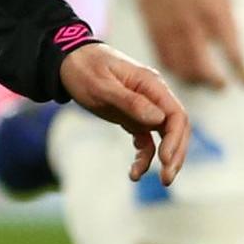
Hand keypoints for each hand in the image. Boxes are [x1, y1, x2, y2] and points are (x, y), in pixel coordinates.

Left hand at [60, 42, 190, 185]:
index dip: (176, 139)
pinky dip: (145, 157)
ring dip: (166, 159)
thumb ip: (130, 102)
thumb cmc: (84, 69)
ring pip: (165, 137)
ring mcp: (145, 108)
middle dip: (176, 154)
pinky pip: (146, 141)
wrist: (67, 61)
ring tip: (161, 181)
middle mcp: (153, 96)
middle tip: (167, 179)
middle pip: (176, 128)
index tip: (165, 159)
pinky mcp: (133, 118)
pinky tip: (135, 173)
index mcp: (151, 84)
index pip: (176, 114)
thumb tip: (158, 119)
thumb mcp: (102, 86)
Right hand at [132, 0, 243, 88]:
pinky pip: (164, 58)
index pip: (233, 52)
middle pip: (205, 68)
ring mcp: (171, 29)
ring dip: (194, 79)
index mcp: (215, 14)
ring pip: (183, 67)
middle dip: (215, 82)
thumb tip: (233, 47)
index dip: (242, 72)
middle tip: (221, 86)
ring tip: (201, 81)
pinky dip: (174, 69)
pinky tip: (181, 70)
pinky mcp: (153, 29)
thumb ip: (227, 21)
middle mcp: (193, 25)